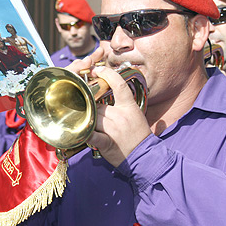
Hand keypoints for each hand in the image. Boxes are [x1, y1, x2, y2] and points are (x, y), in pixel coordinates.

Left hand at [68, 49, 151, 166]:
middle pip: (98, 104)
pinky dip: (86, 133)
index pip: (119, 84)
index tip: (97, 69)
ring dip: (88, 118)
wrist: (145, 157)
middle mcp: (121, 115)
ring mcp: (114, 129)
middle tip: (87, 106)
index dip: (107, 74)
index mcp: (129, 107)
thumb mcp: (136, 114)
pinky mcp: (107, 142)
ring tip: (85, 120)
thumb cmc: (139, 135)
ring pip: (92, 116)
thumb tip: (115, 89)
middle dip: (91, 106)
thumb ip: (124, 103)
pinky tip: (80, 132)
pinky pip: (93, 135)